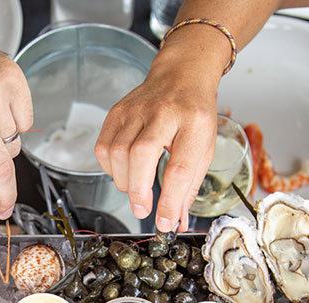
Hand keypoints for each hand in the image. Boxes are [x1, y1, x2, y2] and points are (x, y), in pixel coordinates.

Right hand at [95, 33, 223, 231]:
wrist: (182, 75)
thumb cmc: (195, 114)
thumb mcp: (204, 148)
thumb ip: (189, 185)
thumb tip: (175, 219)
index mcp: (194, 123)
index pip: (178, 168)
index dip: (169, 201)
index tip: (165, 222)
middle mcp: (164, 113)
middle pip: (142, 155)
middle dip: (139, 190)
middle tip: (142, 210)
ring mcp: (137, 109)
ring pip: (118, 152)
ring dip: (124, 181)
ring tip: (136, 189)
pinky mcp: (118, 111)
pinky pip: (104, 146)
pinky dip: (110, 167)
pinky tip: (124, 170)